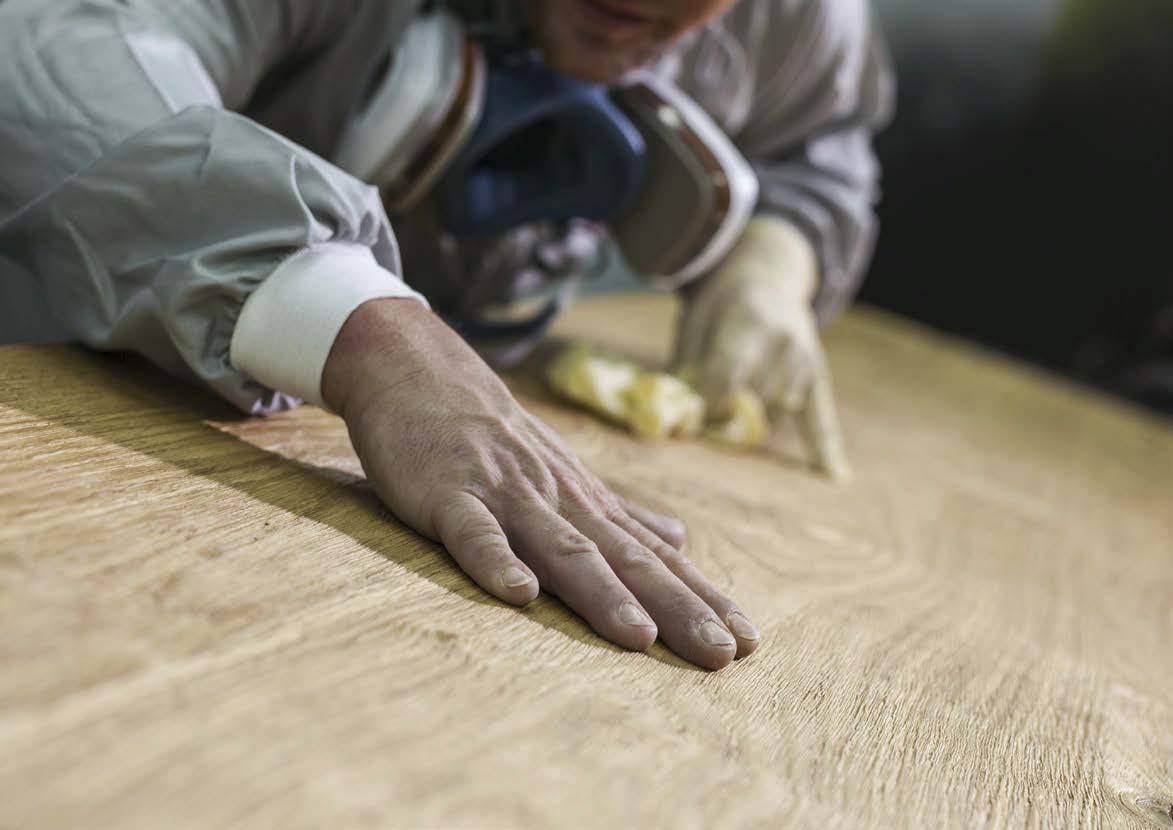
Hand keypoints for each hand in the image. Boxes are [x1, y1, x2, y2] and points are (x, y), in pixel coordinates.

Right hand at [322, 298, 759, 668]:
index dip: (701, 598)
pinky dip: (497, 561)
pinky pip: (475, 533)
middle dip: (676, 608)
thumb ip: (619, 513)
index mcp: (587, 502)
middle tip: (721, 654)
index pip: (655, 557)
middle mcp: (560, 499)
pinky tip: (521, 595)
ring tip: (639, 637)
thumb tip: (680, 539)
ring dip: (602, 592)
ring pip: (562, 547)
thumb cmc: (494, 435)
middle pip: (625, 559)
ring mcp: (507, 495)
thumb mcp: (565, 472)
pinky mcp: (451, 495)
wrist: (420, 371)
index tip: (746, 642)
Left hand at [673, 217, 851, 480]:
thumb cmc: (720, 303)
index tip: (690, 412)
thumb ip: (686, 366)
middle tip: (710, 409)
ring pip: (777, 410)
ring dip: (757, 416)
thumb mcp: (695, 320)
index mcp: (748, 322)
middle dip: (726, 412)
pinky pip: (822, 415)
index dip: (705, 403)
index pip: (726, 379)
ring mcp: (804, 359)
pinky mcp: (817, 374)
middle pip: (752, 399)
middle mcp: (783, 341)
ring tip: (742, 400)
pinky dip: (827, 446)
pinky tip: (836, 475)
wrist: (766, 274)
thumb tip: (675, 414)